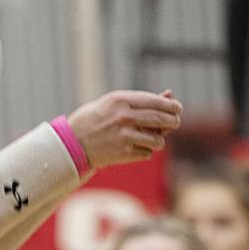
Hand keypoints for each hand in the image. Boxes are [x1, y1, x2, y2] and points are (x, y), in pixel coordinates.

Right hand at [68, 90, 182, 169]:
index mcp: (120, 100)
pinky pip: (147, 153)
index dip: (171, 106)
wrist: (71, 143)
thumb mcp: (113, 103)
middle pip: (160, 119)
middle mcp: (123, 117)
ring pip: (157, 140)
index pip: (155, 102)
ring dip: (159, 140)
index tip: (178, 108)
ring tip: (154, 139)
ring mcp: (124, 136)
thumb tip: (169, 96)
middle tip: (175, 122)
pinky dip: (145, 151)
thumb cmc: (94, 120)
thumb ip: (140, 101)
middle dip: (173, 121)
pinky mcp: (123, 154)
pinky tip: (135, 148)